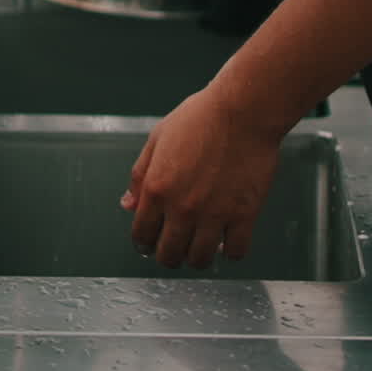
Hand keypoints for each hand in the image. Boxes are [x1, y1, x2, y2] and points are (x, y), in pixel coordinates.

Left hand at [120, 84, 281, 269]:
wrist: (242, 110)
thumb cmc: (200, 118)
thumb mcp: (158, 139)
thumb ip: (140, 175)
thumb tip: (128, 205)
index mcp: (157, 189)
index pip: (141, 236)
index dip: (143, 242)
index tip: (150, 242)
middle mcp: (182, 207)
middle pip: (169, 255)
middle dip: (168, 254)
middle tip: (176, 245)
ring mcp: (213, 215)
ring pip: (200, 260)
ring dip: (198, 256)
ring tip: (202, 244)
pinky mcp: (243, 215)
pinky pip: (235, 253)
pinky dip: (230, 251)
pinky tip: (227, 238)